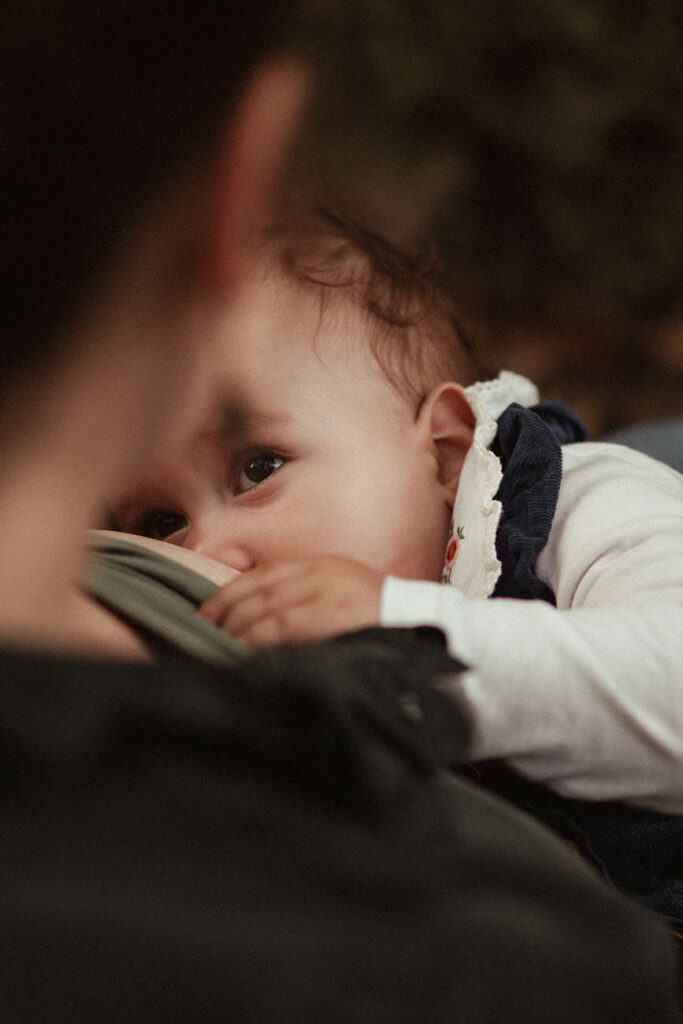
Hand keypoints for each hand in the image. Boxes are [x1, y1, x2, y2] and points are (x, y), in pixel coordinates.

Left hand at [197, 555, 383, 647]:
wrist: (424, 625)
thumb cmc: (381, 620)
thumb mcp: (340, 596)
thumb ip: (304, 601)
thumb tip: (257, 622)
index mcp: (321, 566)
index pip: (262, 575)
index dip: (228, 592)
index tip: (208, 612)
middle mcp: (321, 573)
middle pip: (258, 590)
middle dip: (225, 611)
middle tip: (204, 631)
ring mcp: (327, 592)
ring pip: (266, 607)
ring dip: (236, 628)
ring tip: (217, 643)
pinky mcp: (333, 614)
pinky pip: (282, 625)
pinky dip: (256, 638)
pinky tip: (241, 649)